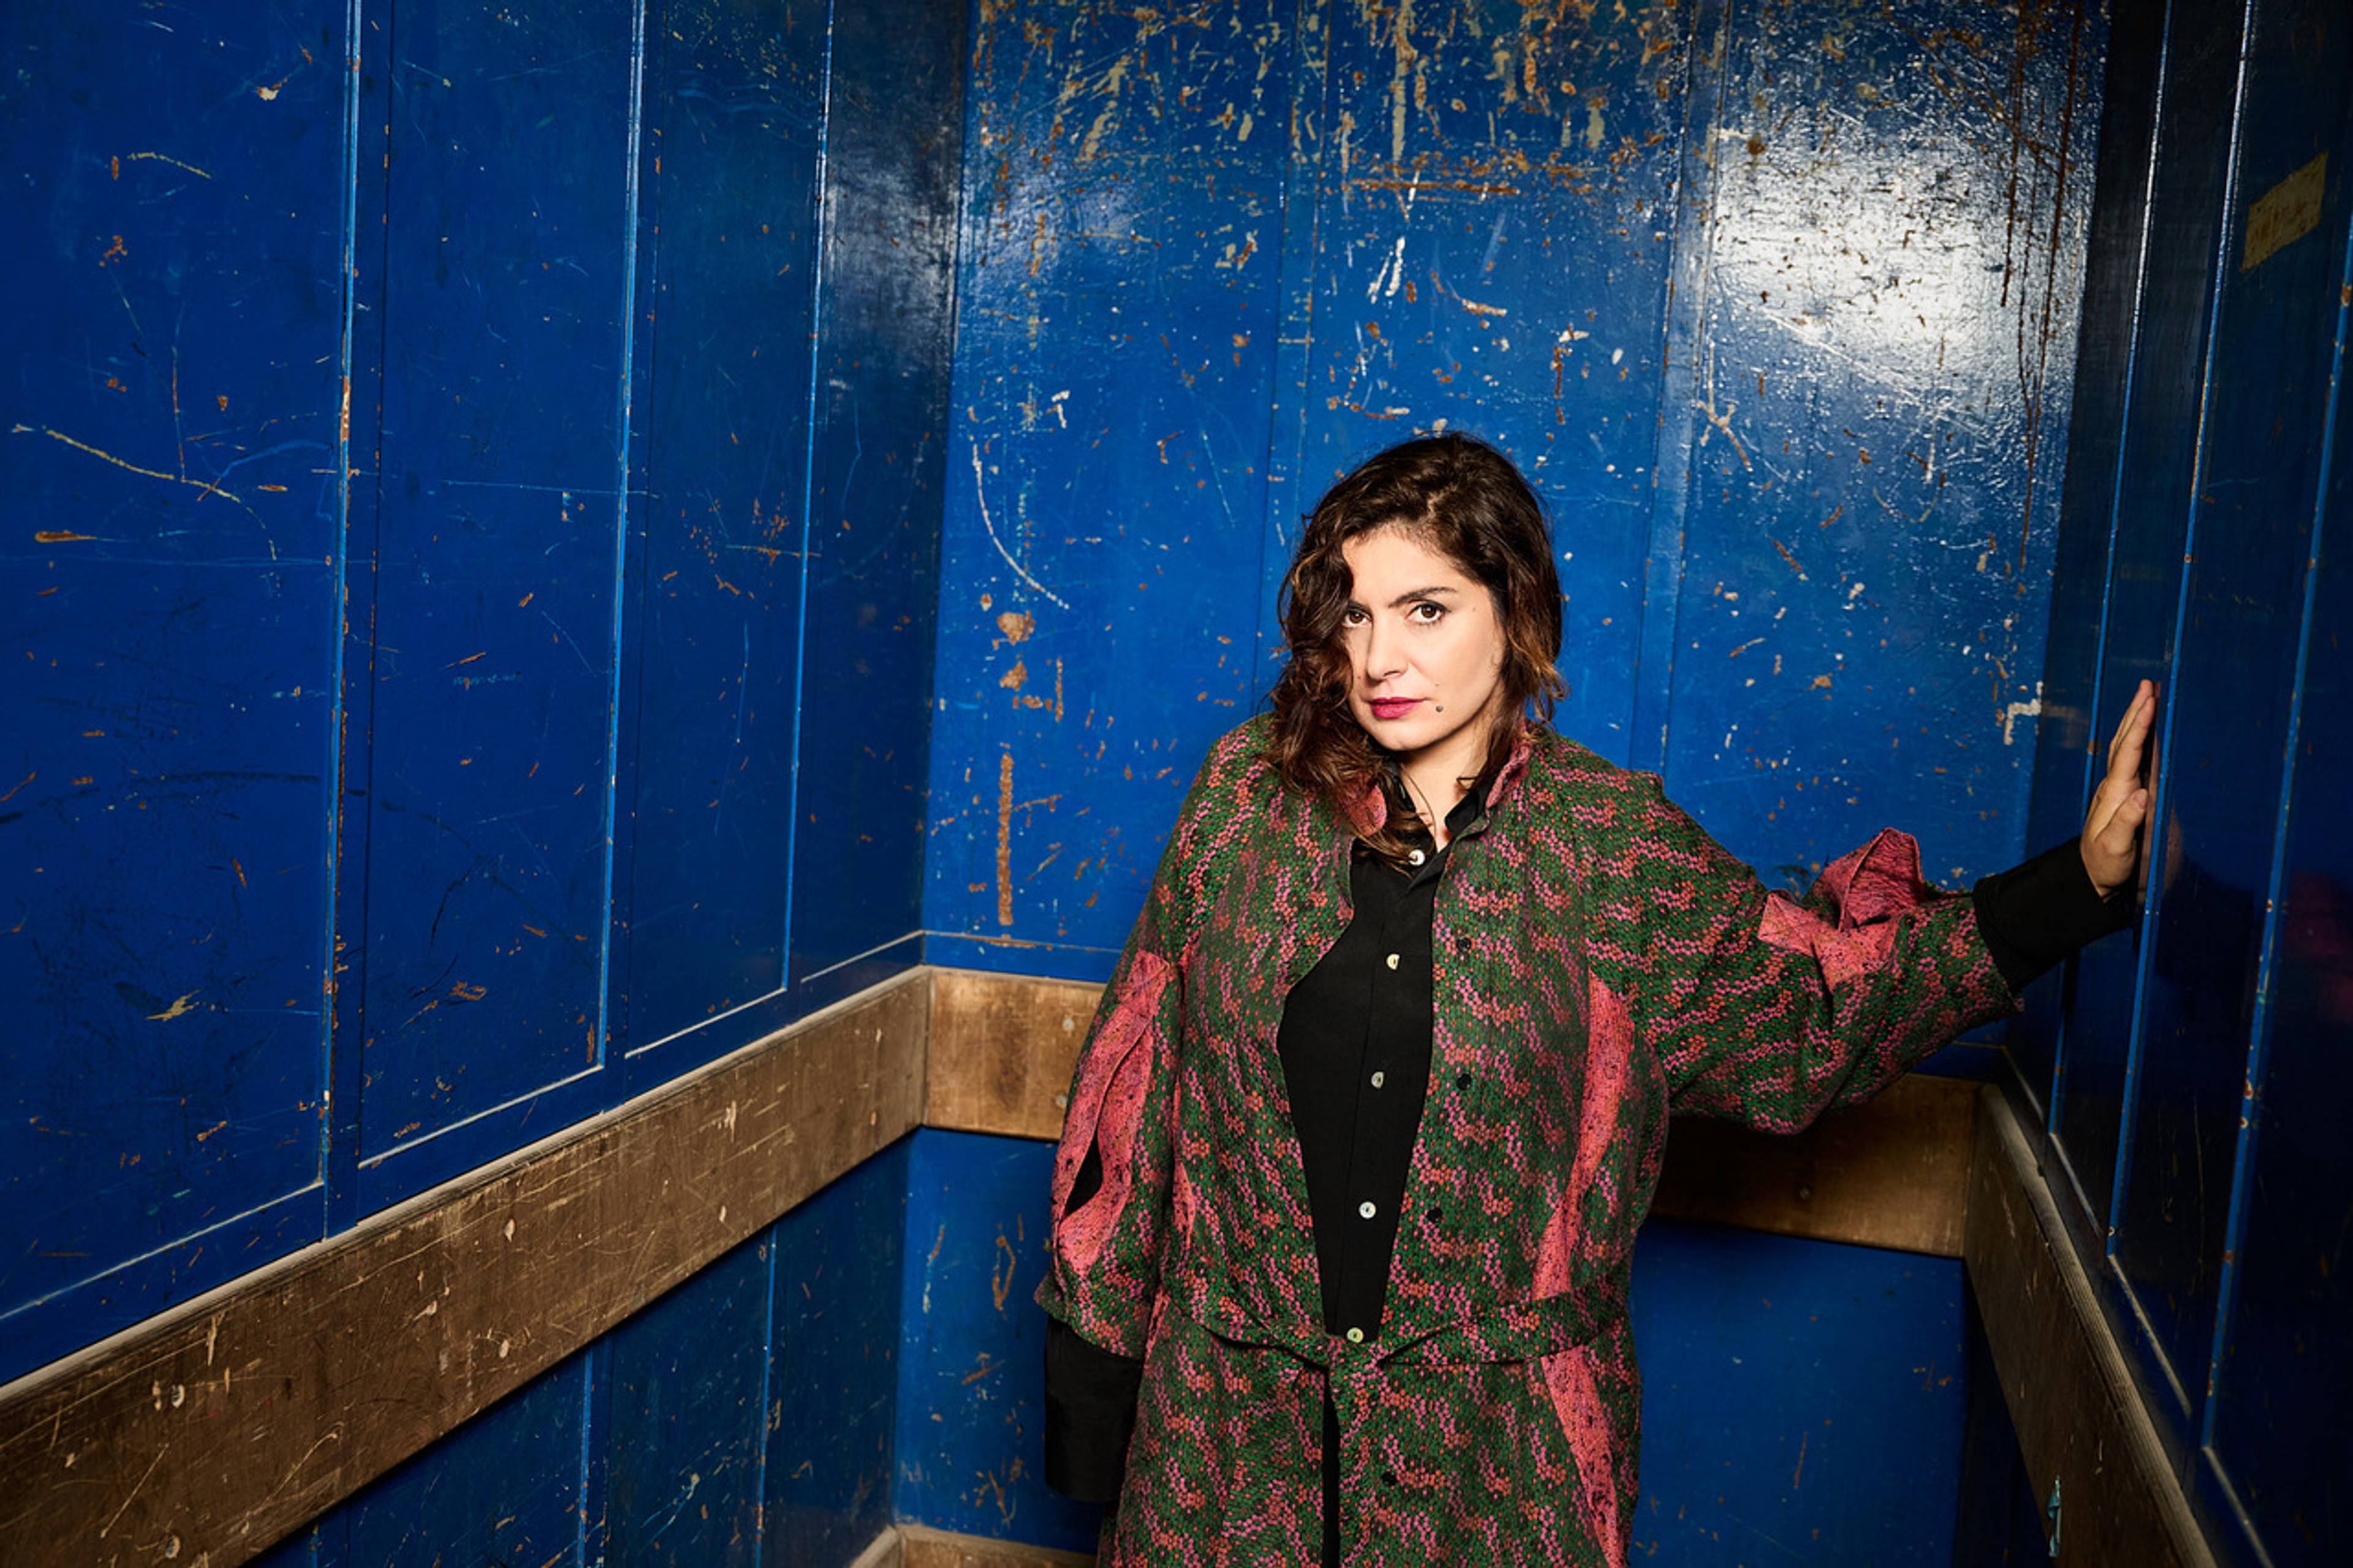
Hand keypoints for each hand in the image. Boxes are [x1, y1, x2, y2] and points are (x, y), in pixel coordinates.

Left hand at [2082, 679, 2155, 899]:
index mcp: (2114, 794)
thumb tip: (2143, 795)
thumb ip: (2126, 824)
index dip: (2138, 727)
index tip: (2148, 702)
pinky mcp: (2126, 795)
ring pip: (2125, 746)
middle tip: (2147, 684)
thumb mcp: (2114, 849)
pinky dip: (2139, 738)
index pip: (2127, 753)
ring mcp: (2119, 788)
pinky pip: (2133, 759)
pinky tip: (2146, 729)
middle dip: (2136, 712)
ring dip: (2135, 720)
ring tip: (2147, 695)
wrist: (2094, 877)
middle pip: (2124, 741)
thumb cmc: (2105, 865)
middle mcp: (2115, 786)